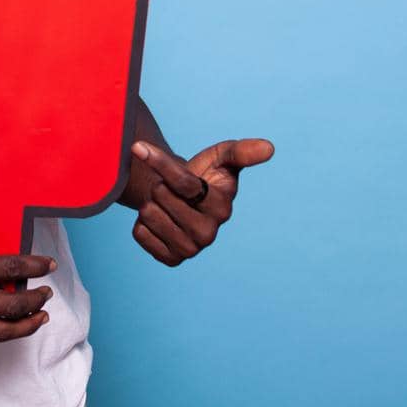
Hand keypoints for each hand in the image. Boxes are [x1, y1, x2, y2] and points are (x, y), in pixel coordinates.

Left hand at [130, 138, 274, 266]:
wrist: (185, 200)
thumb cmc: (205, 174)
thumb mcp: (221, 157)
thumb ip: (241, 151)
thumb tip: (269, 148)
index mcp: (222, 207)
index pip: (183, 183)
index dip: (160, 162)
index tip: (138, 147)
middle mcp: (209, 233)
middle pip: (161, 197)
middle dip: (160, 185)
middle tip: (173, 188)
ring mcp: (191, 249)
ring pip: (148, 214)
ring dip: (151, 204)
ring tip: (168, 203)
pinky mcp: (172, 259)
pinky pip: (140, 234)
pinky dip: (143, 224)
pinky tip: (160, 221)